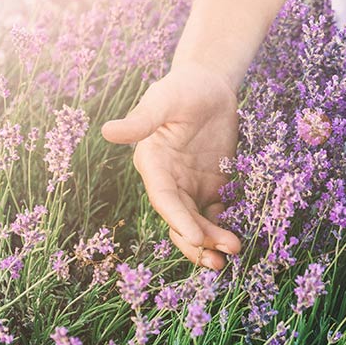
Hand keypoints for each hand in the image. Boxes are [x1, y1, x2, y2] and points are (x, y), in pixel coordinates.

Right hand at [101, 64, 242, 268]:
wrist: (209, 86)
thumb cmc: (183, 88)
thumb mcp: (164, 99)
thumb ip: (143, 119)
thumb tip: (107, 132)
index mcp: (153, 164)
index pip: (164, 198)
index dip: (178, 218)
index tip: (195, 236)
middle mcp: (169, 182)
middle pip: (180, 219)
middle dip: (197, 241)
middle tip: (218, 259)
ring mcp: (191, 187)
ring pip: (198, 223)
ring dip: (212, 241)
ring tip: (234, 251)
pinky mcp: (212, 186)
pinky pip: (216, 214)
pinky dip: (225, 228)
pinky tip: (238, 239)